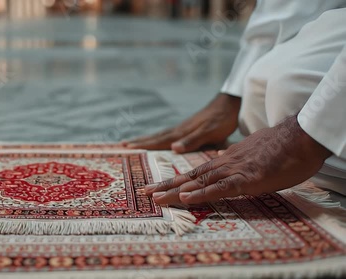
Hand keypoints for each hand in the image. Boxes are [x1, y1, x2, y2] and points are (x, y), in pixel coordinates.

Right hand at [122, 93, 240, 152]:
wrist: (230, 103)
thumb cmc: (222, 120)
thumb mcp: (209, 133)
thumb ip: (192, 141)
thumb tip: (173, 148)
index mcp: (182, 133)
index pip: (159, 140)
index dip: (144, 145)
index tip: (128, 147)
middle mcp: (179, 130)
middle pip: (156, 137)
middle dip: (140, 142)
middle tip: (123, 145)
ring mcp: (183, 128)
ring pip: (161, 135)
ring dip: (147, 139)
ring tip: (134, 142)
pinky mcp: (188, 127)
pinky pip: (168, 134)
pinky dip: (159, 137)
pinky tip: (159, 139)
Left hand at [145, 115, 331, 204]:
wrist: (300, 136)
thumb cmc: (281, 149)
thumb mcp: (253, 157)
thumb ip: (235, 164)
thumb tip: (222, 166)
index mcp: (225, 161)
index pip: (194, 173)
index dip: (174, 181)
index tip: (158, 188)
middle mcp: (224, 164)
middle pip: (189, 177)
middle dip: (165, 186)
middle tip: (144, 193)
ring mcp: (234, 170)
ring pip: (199, 181)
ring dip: (175, 190)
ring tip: (155, 197)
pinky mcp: (247, 177)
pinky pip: (221, 187)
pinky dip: (202, 193)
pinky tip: (186, 198)